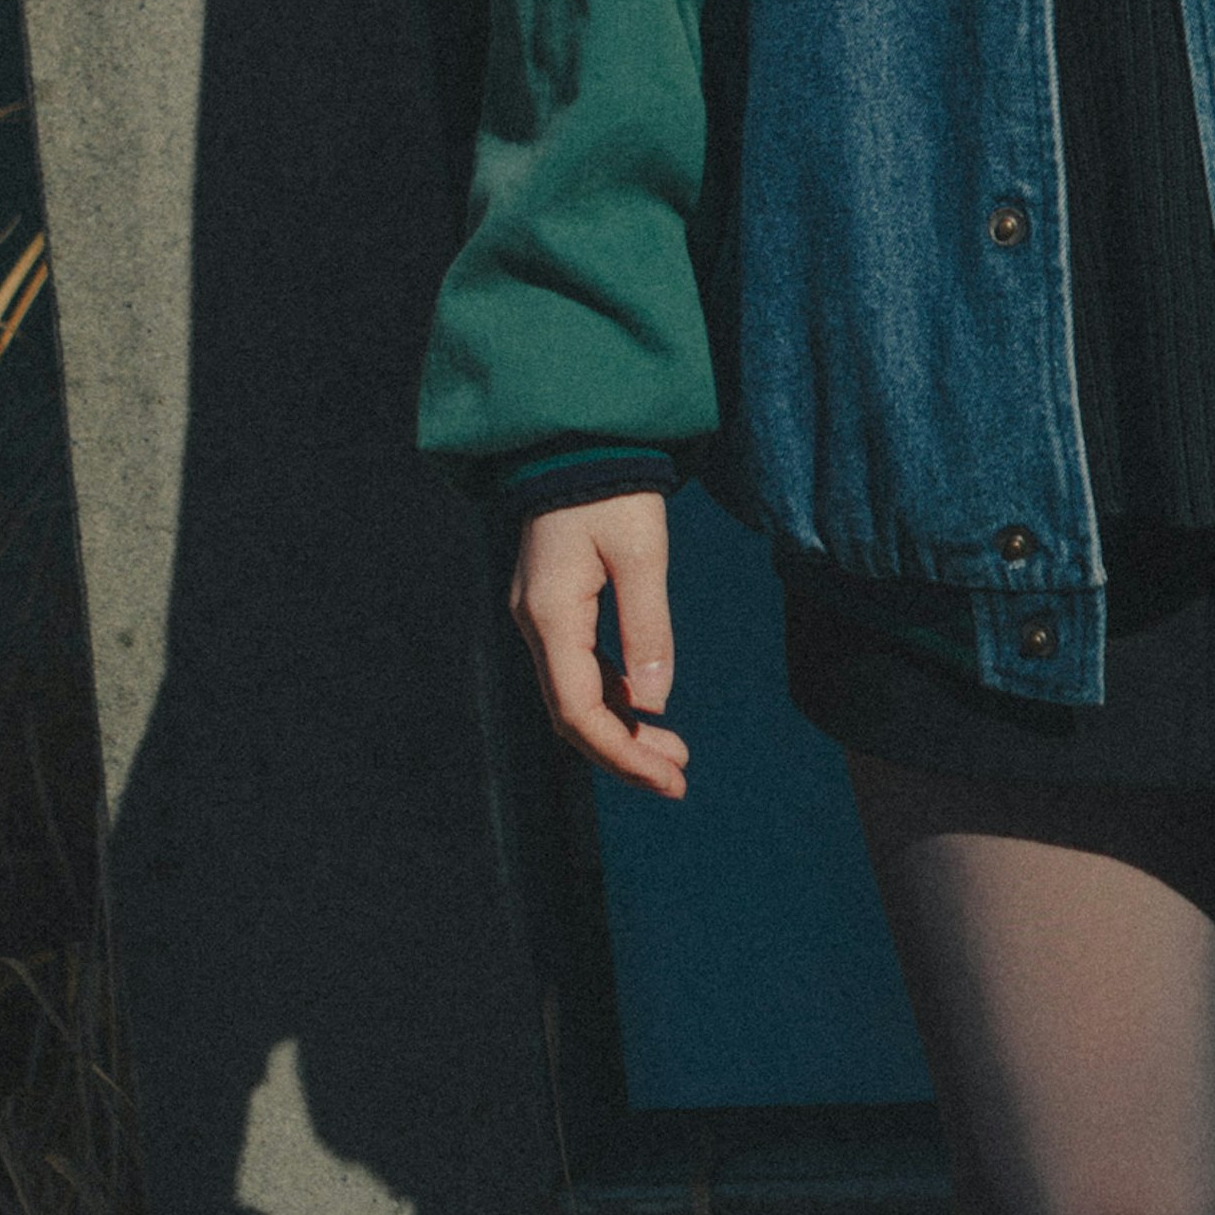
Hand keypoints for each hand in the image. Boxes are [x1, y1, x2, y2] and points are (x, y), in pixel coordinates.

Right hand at [510, 492, 687, 798]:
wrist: (576, 435)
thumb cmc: (612, 487)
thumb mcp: (641, 552)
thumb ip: (647, 626)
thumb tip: (654, 702)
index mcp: (551, 615)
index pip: (579, 712)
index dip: (623, 756)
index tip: (671, 779)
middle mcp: (534, 623)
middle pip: (572, 714)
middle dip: (624, 752)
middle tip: (679, 776)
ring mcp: (539, 614)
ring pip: (574, 695)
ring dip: (621, 728)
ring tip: (674, 751)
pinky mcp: (553, 604)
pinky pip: (577, 668)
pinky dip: (612, 696)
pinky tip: (646, 705)